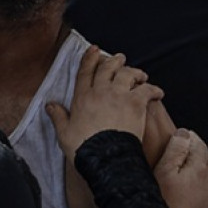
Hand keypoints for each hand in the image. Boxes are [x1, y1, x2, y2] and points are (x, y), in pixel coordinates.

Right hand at [46, 46, 163, 164]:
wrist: (104, 157)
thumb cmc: (84, 148)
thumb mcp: (64, 132)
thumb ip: (58, 116)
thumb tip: (49, 105)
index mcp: (82, 97)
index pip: (85, 72)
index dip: (90, 58)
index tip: (94, 49)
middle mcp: (100, 91)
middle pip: (108, 68)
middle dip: (115, 61)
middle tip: (120, 59)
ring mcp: (118, 95)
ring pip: (127, 74)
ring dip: (135, 72)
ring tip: (140, 75)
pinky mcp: (135, 104)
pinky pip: (146, 90)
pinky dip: (153, 89)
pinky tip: (158, 93)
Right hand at [153, 130, 207, 207]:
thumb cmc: (162, 204)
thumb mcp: (163, 171)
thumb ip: (175, 149)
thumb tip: (185, 133)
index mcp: (200, 168)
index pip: (199, 144)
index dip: (189, 137)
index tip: (181, 136)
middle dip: (197, 151)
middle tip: (183, 151)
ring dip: (203, 170)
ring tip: (189, 171)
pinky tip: (199, 192)